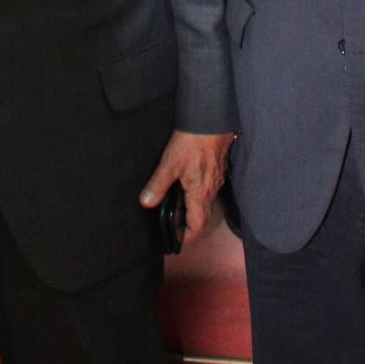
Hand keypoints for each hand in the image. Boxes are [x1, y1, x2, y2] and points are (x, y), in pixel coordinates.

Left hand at [140, 129, 234, 244]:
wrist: (211, 120)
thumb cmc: (193, 141)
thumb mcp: (170, 163)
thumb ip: (158, 185)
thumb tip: (146, 203)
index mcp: (200, 193)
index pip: (197, 225)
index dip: (188, 237)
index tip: (178, 243)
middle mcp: (211, 189)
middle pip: (203, 216)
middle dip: (190, 226)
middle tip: (176, 230)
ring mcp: (216, 179)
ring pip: (206, 202)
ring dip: (194, 210)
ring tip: (178, 210)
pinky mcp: (217, 168)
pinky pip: (209, 189)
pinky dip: (198, 195)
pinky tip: (188, 186)